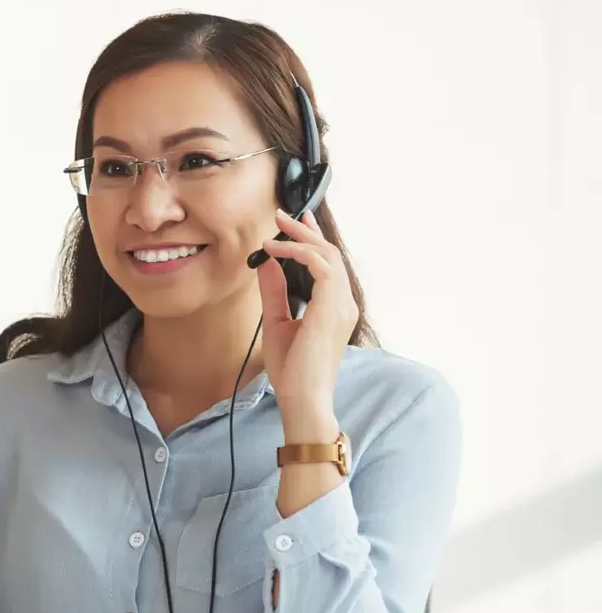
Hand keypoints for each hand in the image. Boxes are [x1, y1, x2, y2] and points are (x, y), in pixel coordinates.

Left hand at [254, 209, 357, 436]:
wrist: (301, 398)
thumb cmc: (292, 370)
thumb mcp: (278, 323)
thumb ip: (275, 293)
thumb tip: (267, 265)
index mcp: (335, 308)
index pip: (328, 264)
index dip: (313, 238)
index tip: (296, 221)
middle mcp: (344, 303)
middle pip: (329, 253)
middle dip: (305, 230)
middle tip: (282, 214)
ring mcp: (342, 305)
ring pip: (327, 255)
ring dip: (300, 237)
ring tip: (276, 228)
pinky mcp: (333, 308)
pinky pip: (320, 267)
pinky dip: (297, 253)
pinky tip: (275, 251)